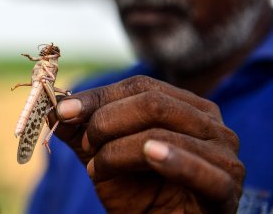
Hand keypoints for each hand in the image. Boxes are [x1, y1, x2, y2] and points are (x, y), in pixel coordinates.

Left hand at [53, 75, 244, 212]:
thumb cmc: (138, 192)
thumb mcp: (105, 155)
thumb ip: (82, 130)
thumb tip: (51, 107)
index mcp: (185, 106)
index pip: (139, 86)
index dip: (98, 96)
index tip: (63, 111)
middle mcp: (209, 123)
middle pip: (152, 103)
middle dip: (107, 122)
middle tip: (86, 146)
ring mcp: (223, 154)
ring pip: (162, 133)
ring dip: (119, 151)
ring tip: (99, 170)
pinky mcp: (226, 189)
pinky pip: (201, 170)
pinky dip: (172, 160)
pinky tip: (150, 154)